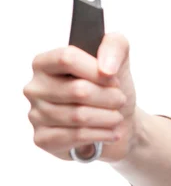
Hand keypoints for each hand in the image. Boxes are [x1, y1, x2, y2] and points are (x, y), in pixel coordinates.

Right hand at [23, 32, 137, 162]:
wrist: (119, 121)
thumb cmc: (111, 88)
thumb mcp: (119, 60)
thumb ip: (115, 46)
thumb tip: (105, 68)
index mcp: (45, 63)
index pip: (67, 58)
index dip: (96, 70)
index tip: (114, 79)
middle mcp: (35, 87)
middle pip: (77, 90)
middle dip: (108, 97)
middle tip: (120, 100)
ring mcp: (35, 114)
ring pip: (78, 116)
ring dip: (108, 117)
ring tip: (117, 116)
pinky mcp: (43, 139)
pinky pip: (75, 136)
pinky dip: (101, 134)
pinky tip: (111, 132)